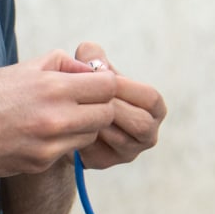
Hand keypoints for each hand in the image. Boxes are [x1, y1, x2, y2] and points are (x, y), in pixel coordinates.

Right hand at [0, 50, 118, 176]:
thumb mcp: (18, 68)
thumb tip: (87, 68)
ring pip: (88, 136)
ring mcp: (47, 146)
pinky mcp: (38, 164)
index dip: (101, 83)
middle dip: (96, 107)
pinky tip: (31, 135)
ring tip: (54, 119)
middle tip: (77, 104)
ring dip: (80, 127)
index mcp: (51, 88)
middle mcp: (55, 119)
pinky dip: (56, 143)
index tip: (88, 84)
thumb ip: (58, 65)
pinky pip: (64, 152)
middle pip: (106, 114)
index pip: (108, 86)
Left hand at [71, 42, 165, 168]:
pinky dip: (86, 138)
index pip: (150, 98)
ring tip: (77, 110)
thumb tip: (88, 51)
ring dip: (99, 123)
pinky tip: (70, 126)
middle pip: (140, 123)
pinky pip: (100, 152)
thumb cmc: (87, 91)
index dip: (127, 88)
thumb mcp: (92, 72)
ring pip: (121, 139)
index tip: (101, 79)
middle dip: (113, 108)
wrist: (61, 120)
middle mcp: (147, 132)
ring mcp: (128, 150)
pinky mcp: (106, 162)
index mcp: (152, 106)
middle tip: (86, 98)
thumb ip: (93, 59)